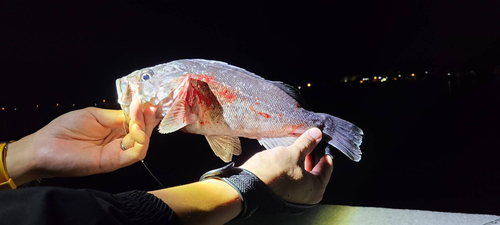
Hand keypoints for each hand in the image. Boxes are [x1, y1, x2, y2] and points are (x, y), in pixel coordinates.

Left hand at [7, 99, 159, 184]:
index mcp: (114, 128)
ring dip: (146, 127)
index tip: (150, 101)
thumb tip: (136, 111)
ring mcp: (118, 152)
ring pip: (143, 142)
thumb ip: (116, 116)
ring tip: (142, 113)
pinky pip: (136, 154)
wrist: (45, 148)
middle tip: (151, 106)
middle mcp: (119, 140)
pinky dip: (141, 141)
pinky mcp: (115, 162)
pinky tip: (136, 128)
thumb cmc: (65, 129)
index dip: (144, 112)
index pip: (136, 121)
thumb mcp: (94, 115)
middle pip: (143, 131)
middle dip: (149, 118)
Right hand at [240, 128, 333, 203]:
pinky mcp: (281, 194)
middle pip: (315, 172)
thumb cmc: (273, 172)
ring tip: (296, 148)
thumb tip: (317, 134)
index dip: (324, 152)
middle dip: (311, 156)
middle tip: (309, 142)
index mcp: (316, 189)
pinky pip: (292, 179)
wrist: (247, 186)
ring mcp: (294, 197)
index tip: (322, 141)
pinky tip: (286, 157)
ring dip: (300, 162)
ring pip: (302, 176)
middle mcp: (307, 197)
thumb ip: (307, 143)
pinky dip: (291, 168)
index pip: (327, 167)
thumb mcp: (293, 153)